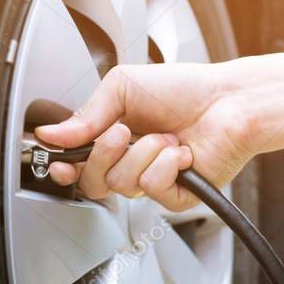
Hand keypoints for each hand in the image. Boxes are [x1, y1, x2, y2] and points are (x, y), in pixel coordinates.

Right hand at [35, 63, 258, 210]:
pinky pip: (153, 189)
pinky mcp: (178, 195)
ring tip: (167, 136)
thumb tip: (53, 134)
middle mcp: (133, 162)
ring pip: (123, 185)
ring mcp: (155, 181)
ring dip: (144, 153)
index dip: (66, 167)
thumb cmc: (186, 89)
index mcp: (116, 138)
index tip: (61, 161)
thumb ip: (87, 113)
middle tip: (122, 131)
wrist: (230, 99)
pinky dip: (166, 165)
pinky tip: (182, 151)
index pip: (80, 165)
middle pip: (94, 182)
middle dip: (103, 155)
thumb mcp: (124, 87)